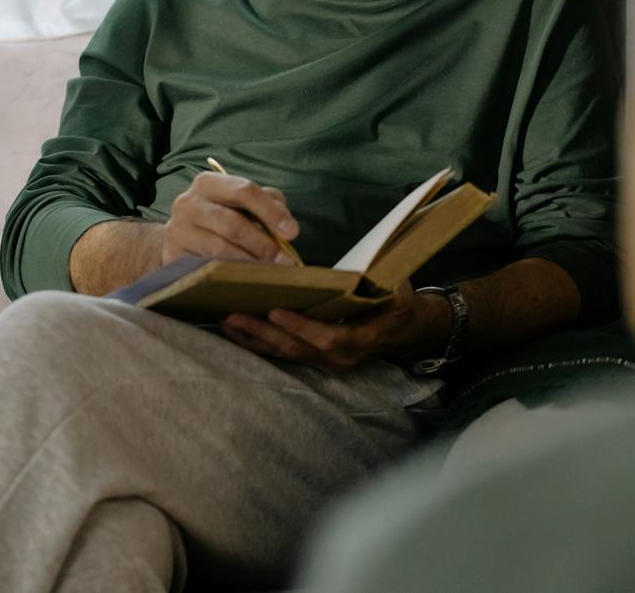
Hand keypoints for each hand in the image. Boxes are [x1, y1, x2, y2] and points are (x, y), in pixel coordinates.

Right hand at [163, 171, 299, 264]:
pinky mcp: (172, 255)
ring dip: (249, 263)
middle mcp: (187, 202)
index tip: (292, 233)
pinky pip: (206, 268)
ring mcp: (176, 230)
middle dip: (263, 244)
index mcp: (208, 183)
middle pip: (233, 223)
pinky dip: (229, 274)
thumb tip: (287, 226)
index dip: (271, 212)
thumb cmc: (221, 216)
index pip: (244, 190)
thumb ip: (268, 203)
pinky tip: (244, 279)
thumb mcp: (243, 202)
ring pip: (220, 249)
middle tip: (284, 261)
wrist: (180, 237)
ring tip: (269, 272)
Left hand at [220, 283, 452, 372]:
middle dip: (262, 332)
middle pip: (296, 348)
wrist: (408, 329)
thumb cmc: (398, 302)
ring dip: (255, 338)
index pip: (327, 337)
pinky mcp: (316, 360)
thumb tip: (349, 270)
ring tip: (226, 320)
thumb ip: (371, 282)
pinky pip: (285, 353)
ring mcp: (328, 363)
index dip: (300, 326)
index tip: (275, 310)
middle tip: (233, 314)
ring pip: (286, 354)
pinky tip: (237, 331)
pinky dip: (260, 342)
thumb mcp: (392, 288)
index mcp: (362, 338)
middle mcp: (341, 357)